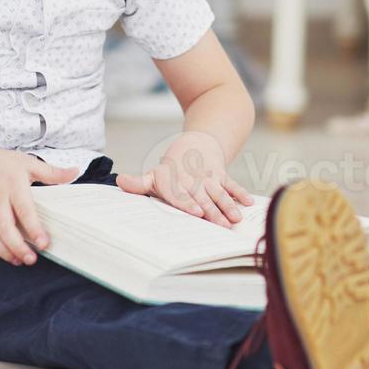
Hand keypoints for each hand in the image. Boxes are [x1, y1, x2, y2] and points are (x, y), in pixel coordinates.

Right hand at [0, 145, 79, 264]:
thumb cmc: (0, 163)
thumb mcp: (27, 162)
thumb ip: (51, 172)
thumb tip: (75, 172)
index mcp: (13, 184)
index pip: (24, 210)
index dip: (34, 228)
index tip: (44, 243)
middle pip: (4, 227)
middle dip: (18, 247)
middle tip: (31, 259)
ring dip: (4, 251)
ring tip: (18, 260)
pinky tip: (0, 254)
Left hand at [116, 132, 254, 227]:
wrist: (197, 143)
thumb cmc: (171, 168)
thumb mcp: (155, 175)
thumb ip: (139, 184)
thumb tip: (119, 182)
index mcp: (176, 183)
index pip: (181, 195)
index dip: (189, 203)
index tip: (196, 212)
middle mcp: (194, 181)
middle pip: (203, 198)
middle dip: (213, 211)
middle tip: (221, 226)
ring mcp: (210, 178)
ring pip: (220, 193)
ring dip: (228, 205)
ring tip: (236, 218)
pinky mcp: (223, 175)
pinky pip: (233, 184)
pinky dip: (241, 193)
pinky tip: (249, 203)